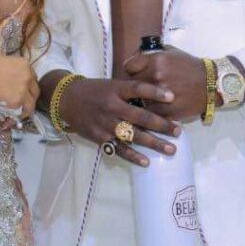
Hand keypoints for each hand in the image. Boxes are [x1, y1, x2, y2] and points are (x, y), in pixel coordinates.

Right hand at [0, 54, 38, 122]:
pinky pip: (19, 116)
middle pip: (34, 92)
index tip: (18, 94)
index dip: (25, 88)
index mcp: (23, 64)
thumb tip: (8, 84)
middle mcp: (27, 76)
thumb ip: (8, 72)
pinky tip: (4, 123)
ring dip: (21, 112)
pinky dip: (12, 121)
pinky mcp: (15, 103)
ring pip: (30, 106)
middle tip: (15, 108)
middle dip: (26, 100)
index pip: (32, 79)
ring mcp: (23, 90)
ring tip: (9, 117)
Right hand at [57, 77, 179, 166]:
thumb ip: (130, 89)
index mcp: (115, 89)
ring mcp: (106, 123)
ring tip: (171, 149)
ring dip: (153, 143)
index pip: (138, 88)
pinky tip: (146, 162)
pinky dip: (132, 156)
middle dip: (162, 125)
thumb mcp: (111, 84)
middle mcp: (112, 106)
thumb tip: (157, 94)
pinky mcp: (100, 137)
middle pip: (140, 116)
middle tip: (178, 132)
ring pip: (133, 135)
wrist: (66, 99)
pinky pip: (118, 148)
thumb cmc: (94, 91)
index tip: (172, 97)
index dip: (155, 92)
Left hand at [124, 46, 210, 120]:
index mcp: (156, 60)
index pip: (128, 67)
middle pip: (132, 84)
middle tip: (141, 86)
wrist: (211, 84)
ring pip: (139, 99)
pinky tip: (157, 106)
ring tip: (149, 97)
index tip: (134, 73)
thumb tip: (136, 55)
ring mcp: (161, 95)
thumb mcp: (171, 52)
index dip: (131, 70)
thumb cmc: (190, 66)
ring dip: (142, 99)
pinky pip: (150, 111)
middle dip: (135, 84)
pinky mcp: (167, 111)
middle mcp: (156, 76)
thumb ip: (152, 52)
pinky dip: (152, 109)